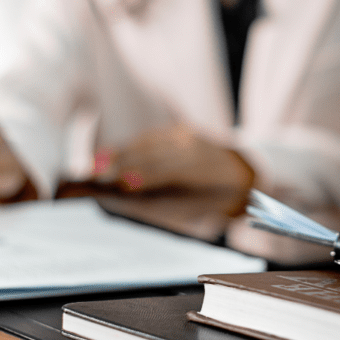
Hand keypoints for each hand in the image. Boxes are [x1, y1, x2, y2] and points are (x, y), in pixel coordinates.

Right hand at [91, 124, 255, 214]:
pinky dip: (130, 145)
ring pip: (150, 143)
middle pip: (154, 154)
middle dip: (124, 163)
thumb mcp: (199, 209)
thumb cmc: (217, 198)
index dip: (146, 176)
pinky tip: (112, 153)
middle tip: (96, 174)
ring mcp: (188, 136)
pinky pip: (152, 137)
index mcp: (205, 172)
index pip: (170, 172)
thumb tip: (129, 201)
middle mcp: (196, 148)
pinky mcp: (181, 130)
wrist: (244, 170)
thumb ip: (167, 205)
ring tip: (96, 164)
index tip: (122, 183)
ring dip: (121, 152)